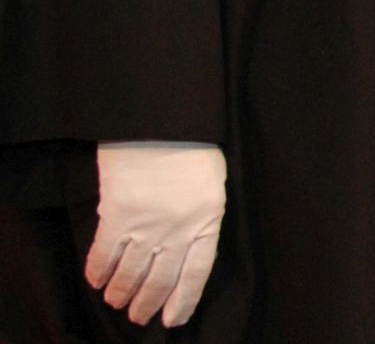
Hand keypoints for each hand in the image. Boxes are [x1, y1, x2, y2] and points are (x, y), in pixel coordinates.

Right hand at [87, 141, 225, 327]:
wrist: (162, 122)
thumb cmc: (192, 149)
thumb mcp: (211, 186)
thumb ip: (200, 219)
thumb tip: (182, 250)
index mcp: (207, 221)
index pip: (197, 273)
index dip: (184, 300)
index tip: (172, 320)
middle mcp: (178, 229)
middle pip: (162, 279)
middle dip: (148, 303)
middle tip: (138, 317)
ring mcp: (147, 225)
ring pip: (131, 273)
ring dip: (121, 293)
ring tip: (117, 302)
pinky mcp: (117, 216)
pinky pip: (105, 255)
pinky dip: (99, 272)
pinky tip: (96, 282)